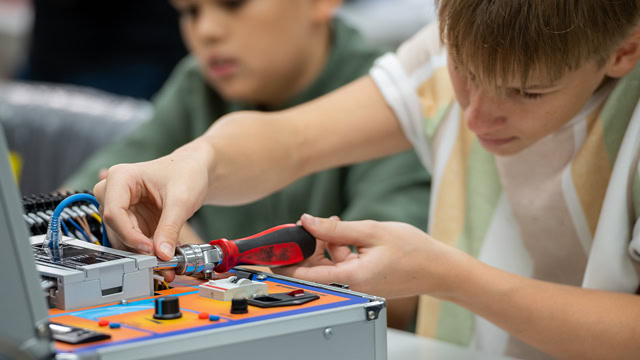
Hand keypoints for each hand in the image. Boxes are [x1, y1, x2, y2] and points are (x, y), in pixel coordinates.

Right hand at [93, 143, 212, 280]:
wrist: (194, 171)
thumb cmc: (186, 173)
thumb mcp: (181, 200)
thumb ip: (170, 228)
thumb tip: (162, 255)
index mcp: (120, 178)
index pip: (113, 213)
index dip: (130, 235)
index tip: (150, 250)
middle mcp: (114, 193)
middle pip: (116, 229)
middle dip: (137, 248)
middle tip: (160, 262)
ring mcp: (122, 208)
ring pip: (123, 239)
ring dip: (144, 254)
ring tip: (167, 263)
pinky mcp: (132, 221)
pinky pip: (135, 241)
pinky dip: (150, 251)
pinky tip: (166, 255)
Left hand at [276, 214, 462, 298]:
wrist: (439, 268)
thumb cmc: (414, 251)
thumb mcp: (371, 231)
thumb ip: (335, 229)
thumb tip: (307, 221)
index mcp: (351, 278)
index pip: (305, 276)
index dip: (285, 262)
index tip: (273, 249)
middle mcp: (351, 286)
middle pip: (313, 270)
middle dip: (308, 246)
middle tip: (311, 224)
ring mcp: (356, 285)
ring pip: (326, 266)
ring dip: (325, 245)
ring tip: (336, 224)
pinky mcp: (362, 280)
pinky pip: (340, 266)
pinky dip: (338, 249)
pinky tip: (346, 234)